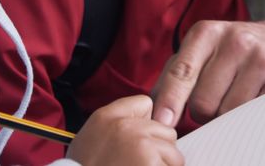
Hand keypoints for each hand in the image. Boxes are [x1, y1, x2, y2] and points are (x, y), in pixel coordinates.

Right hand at [66, 95, 183, 165]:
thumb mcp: (89, 138)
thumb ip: (117, 124)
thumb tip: (147, 122)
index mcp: (107, 117)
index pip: (145, 104)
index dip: (146, 126)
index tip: (136, 142)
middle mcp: (127, 127)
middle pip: (166, 131)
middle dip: (159, 150)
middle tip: (136, 164)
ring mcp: (143, 147)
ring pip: (174, 155)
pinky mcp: (152, 164)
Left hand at [151, 19, 264, 126]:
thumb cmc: (232, 51)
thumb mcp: (203, 49)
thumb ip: (175, 73)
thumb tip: (153, 107)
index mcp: (206, 33)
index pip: (182, 71)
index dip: (171, 99)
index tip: (162, 120)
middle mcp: (235, 41)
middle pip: (204, 101)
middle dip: (203, 112)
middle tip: (212, 104)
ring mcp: (262, 59)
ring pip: (229, 112)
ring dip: (226, 118)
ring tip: (233, 100)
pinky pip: (256, 114)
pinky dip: (249, 117)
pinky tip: (253, 101)